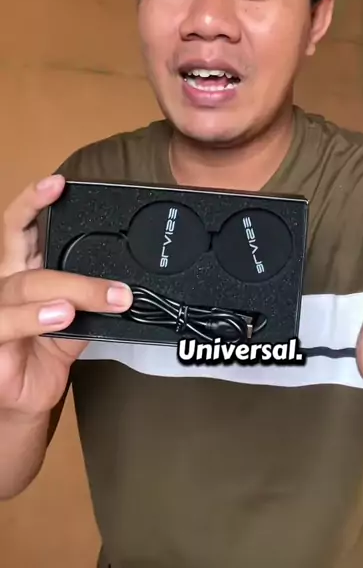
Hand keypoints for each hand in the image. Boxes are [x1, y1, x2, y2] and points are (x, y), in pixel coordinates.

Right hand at [0, 175, 132, 417]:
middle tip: (57, 188)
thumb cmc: (46, 355)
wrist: (27, 401)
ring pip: (26, 283)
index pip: (23, 230)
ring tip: (105, 295)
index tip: (58, 182)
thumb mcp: (78, 323)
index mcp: (26, 274)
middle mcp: (7, 285)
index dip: (35, 202)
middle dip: (31, 206)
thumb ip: (94, 301)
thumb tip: (130, 284)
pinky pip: (7, 321)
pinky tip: (61, 315)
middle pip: (11, 237)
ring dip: (70, 285)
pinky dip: (35, 316)